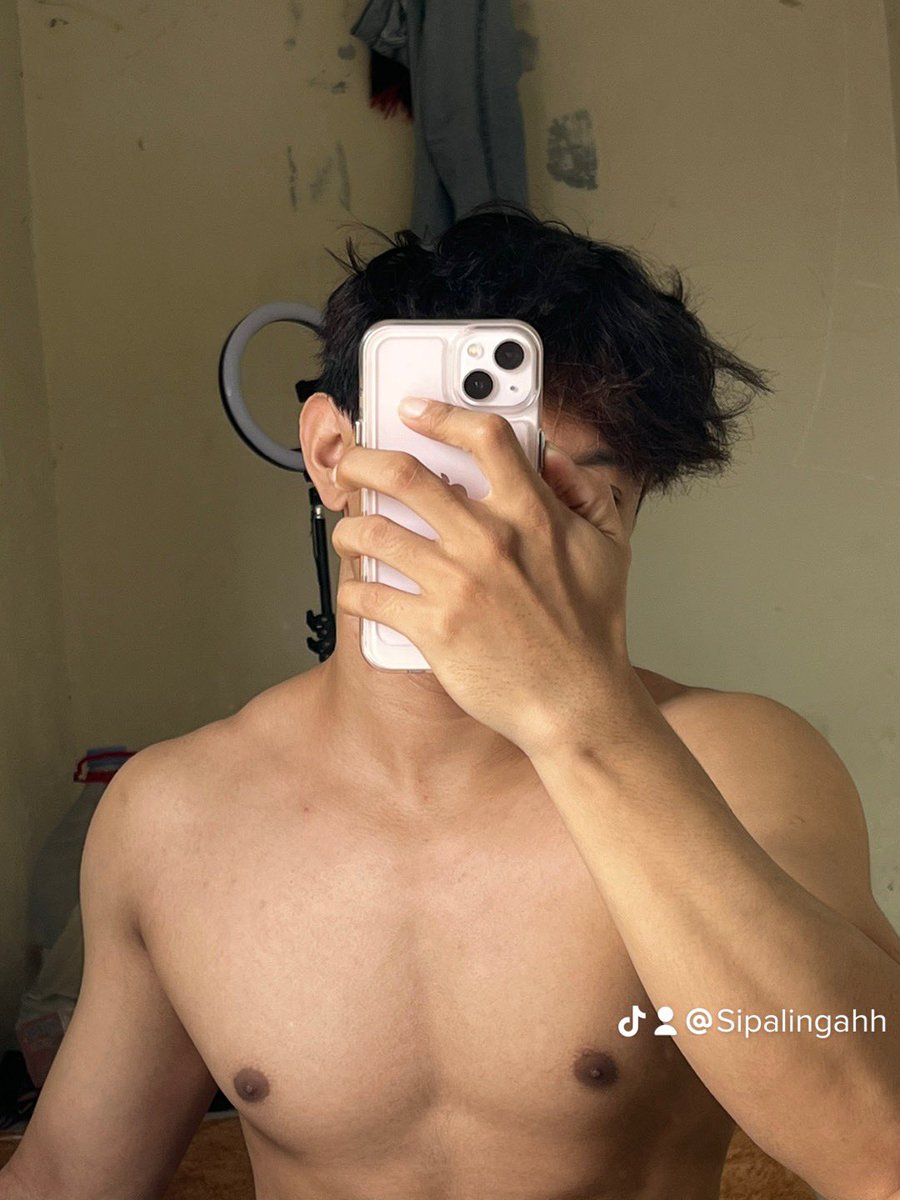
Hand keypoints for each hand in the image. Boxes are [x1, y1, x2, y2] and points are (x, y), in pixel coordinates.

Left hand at [330, 397, 634, 758]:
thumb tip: (552, 459)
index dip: (440, 413)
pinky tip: (358, 590)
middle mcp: (489, 541)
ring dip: (349, 528)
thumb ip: (585, 492)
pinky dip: (353, 590)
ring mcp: (457, 584)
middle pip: (403, 473)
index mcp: (532, 513)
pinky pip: (370, 596)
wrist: (578, 703)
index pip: (483, 437)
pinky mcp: (434, 628)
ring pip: (373, 533)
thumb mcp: (609, 546)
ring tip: (349, 531)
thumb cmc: (593, 629)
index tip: (414, 410)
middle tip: (351, 465)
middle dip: (362, 460)